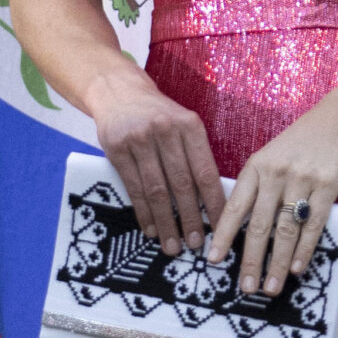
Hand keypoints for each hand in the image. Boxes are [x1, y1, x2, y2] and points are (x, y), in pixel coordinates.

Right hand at [87, 61, 224, 256]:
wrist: (119, 91)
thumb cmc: (159, 115)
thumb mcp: (183, 124)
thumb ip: (197, 155)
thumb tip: (215, 200)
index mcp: (189, 126)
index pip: (206, 172)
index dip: (214, 204)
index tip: (221, 229)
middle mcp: (165, 131)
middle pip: (182, 184)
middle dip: (191, 219)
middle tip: (196, 244)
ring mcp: (139, 140)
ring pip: (156, 190)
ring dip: (166, 222)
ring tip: (173, 246)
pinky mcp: (116, 149)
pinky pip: (133, 188)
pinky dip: (143, 212)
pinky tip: (151, 229)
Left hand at [205, 93, 337, 295]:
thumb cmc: (304, 139)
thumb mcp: (272, 154)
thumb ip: (258, 184)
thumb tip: (243, 225)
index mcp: (257, 166)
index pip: (235, 207)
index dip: (223, 235)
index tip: (213, 260)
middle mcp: (276, 174)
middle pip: (258, 225)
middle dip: (250, 260)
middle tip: (245, 288)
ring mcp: (302, 181)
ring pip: (285, 230)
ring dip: (278, 263)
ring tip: (271, 287)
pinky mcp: (328, 187)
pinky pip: (313, 225)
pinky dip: (304, 250)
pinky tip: (298, 268)